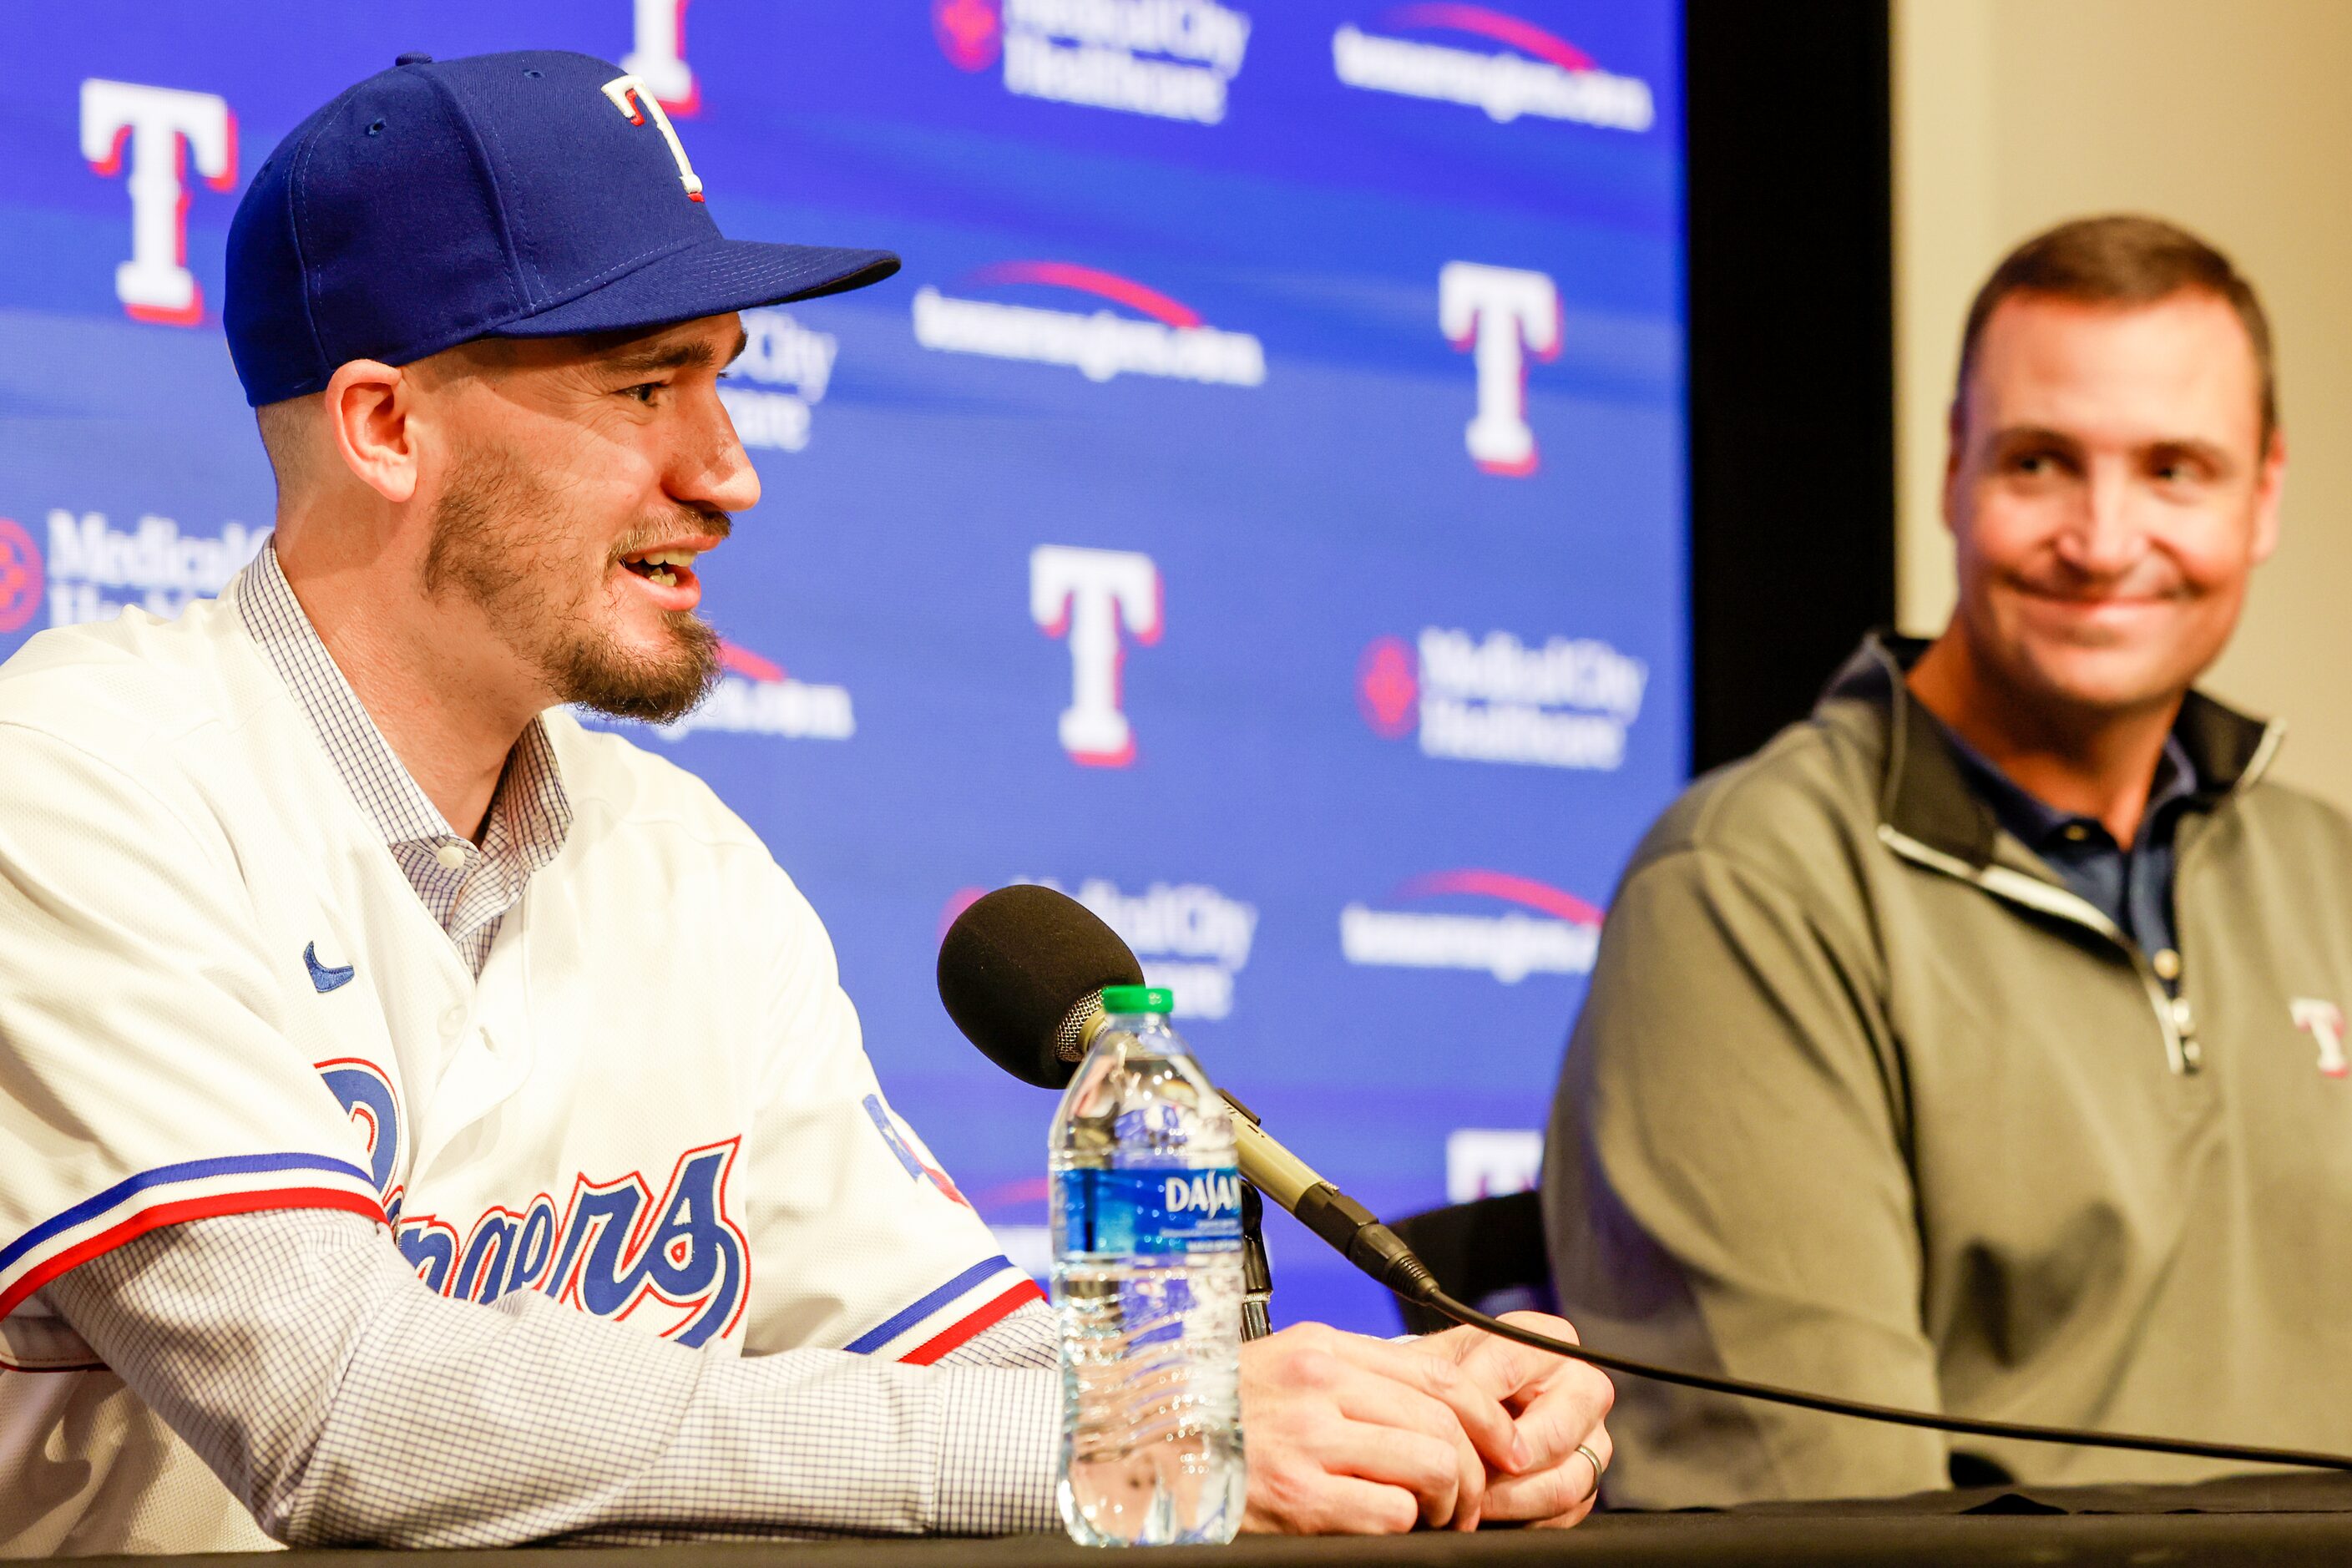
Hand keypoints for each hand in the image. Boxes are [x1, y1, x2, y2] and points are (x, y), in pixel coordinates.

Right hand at [1236, 1321, 1533, 1533]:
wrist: (1141, 1457)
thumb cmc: (1216, 1417)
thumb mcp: (1283, 1369)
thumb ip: (1352, 1374)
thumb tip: (1436, 1393)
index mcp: (1321, 1349)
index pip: (1438, 1375)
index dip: (1489, 1417)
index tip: (1505, 1446)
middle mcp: (1319, 1386)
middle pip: (1445, 1424)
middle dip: (1475, 1473)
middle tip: (1467, 1500)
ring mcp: (1308, 1442)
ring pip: (1433, 1467)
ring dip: (1448, 1503)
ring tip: (1432, 1517)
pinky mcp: (1300, 1500)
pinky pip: (1392, 1514)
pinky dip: (1404, 1526)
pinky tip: (1386, 1527)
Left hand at [1408, 1310, 1614, 1527]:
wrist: (1463, 1408)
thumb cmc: (1451, 1380)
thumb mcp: (1438, 1364)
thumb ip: (1438, 1379)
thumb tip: (1437, 1417)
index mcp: (1546, 1340)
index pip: (1508, 1368)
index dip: (1470, 1404)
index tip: (1439, 1430)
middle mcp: (1583, 1384)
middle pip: (1553, 1433)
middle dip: (1499, 1465)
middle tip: (1460, 1478)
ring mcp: (1593, 1436)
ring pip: (1564, 1482)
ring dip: (1508, 1500)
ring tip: (1466, 1502)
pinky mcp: (1589, 1479)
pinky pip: (1567, 1513)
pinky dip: (1522, 1519)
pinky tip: (1488, 1512)